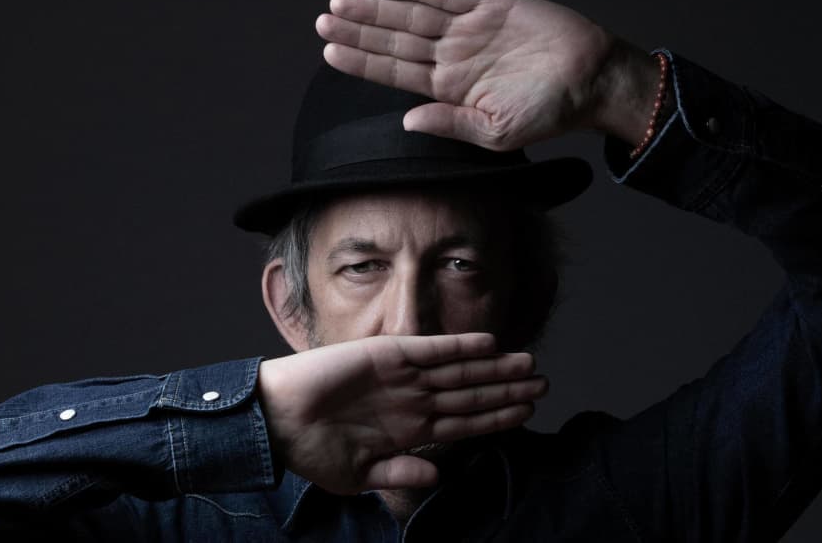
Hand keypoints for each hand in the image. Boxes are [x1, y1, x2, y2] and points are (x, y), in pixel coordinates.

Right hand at [257, 333, 546, 494]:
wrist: (277, 420)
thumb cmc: (311, 451)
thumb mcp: (359, 475)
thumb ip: (400, 474)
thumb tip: (439, 477)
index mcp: (408, 431)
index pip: (464, 423)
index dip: (497, 418)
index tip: (527, 413)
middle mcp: (412, 401)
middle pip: (470, 394)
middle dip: (508, 390)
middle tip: (544, 383)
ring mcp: (402, 376)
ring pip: (459, 371)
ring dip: (494, 368)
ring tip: (529, 363)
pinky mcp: (387, 355)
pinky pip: (432, 350)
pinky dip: (460, 346)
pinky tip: (489, 344)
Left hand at [316, 0, 658, 148]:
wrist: (593, 79)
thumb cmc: (549, 113)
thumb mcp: (496, 133)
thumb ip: (450, 124)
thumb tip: (407, 121)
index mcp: (449, 89)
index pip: (394, 73)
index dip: (361, 62)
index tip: (329, 53)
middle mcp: (452, 56)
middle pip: (394, 42)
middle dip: (358, 32)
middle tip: (323, 21)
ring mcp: (469, 28)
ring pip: (411, 16)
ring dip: (376, 10)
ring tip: (341, 3)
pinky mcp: (490, 4)